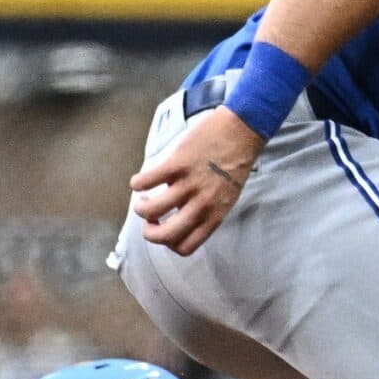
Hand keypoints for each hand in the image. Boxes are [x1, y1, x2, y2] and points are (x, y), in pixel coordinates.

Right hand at [127, 107, 265, 255]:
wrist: (242, 130)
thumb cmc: (234, 162)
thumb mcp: (227, 196)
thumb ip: (208, 211)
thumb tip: (181, 218)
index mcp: (215, 215)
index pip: (186, 247)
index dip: (169, 243)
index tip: (165, 229)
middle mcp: (202, 204)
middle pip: (166, 236)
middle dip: (149, 233)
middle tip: (148, 221)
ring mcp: (189, 184)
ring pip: (152, 210)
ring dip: (140, 208)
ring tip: (143, 199)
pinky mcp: (177, 164)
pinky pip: (146, 182)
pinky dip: (136, 184)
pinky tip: (140, 181)